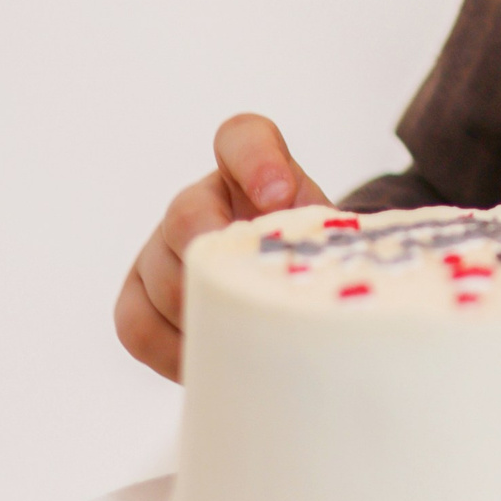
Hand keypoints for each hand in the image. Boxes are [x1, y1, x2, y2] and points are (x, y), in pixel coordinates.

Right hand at [114, 115, 327, 381]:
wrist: (280, 299)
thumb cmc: (312, 267)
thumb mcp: (333, 244)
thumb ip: (337, 242)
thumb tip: (363, 281)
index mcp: (251, 172)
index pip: (243, 137)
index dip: (257, 160)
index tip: (279, 197)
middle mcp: (198, 200)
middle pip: (187, 213)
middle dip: (217, 259)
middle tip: (252, 296)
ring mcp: (160, 247)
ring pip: (160, 274)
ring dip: (201, 313)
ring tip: (244, 344)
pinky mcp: (136, 296)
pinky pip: (136, 324)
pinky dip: (172, 352)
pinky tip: (209, 364)